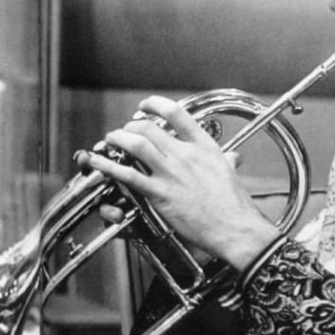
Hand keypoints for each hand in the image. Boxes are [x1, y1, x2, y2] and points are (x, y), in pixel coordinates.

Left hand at [86, 96, 278, 270]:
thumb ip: (228, 161)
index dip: (155, 105)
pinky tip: (99, 163)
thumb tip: (234, 158)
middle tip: (124, 131)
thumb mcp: (232, 174)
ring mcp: (172, 173)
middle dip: (131, 126)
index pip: (176, 113)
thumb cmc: (235, 205)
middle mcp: (186, 155)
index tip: (143, 107)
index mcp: (204, 146)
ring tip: (110, 140)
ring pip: (137, 145)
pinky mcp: (161, 193)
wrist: (235, 229)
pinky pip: (129, 175)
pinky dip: (109, 167)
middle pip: (150, 128)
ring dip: (119, 139)